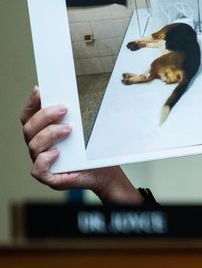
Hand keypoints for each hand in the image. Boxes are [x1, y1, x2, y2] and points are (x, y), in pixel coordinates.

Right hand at [20, 87, 141, 203]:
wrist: (105, 171)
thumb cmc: (93, 152)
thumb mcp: (86, 129)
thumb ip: (75, 115)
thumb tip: (75, 94)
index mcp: (44, 134)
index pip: (30, 117)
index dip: (31, 104)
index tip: (39, 90)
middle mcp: (40, 148)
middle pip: (29, 129)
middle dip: (45, 116)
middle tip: (64, 109)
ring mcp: (43, 163)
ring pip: (34, 146)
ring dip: (50, 134)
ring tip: (69, 129)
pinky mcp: (50, 177)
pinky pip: (38, 170)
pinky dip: (45, 159)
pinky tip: (57, 153)